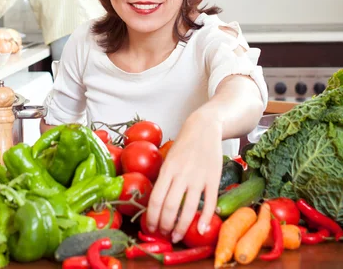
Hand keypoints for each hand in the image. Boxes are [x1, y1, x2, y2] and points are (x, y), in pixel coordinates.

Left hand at [145, 108, 222, 243]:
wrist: (205, 127)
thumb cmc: (184, 143)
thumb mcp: (169, 157)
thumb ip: (165, 177)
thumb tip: (157, 201)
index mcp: (167, 168)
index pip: (156, 198)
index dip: (152, 217)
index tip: (151, 227)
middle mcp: (181, 174)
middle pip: (169, 207)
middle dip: (164, 225)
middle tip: (163, 234)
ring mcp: (198, 177)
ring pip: (188, 209)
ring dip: (181, 227)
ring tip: (176, 236)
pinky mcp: (213, 179)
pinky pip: (209, 203)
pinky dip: (206, 219)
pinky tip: (202, 229)